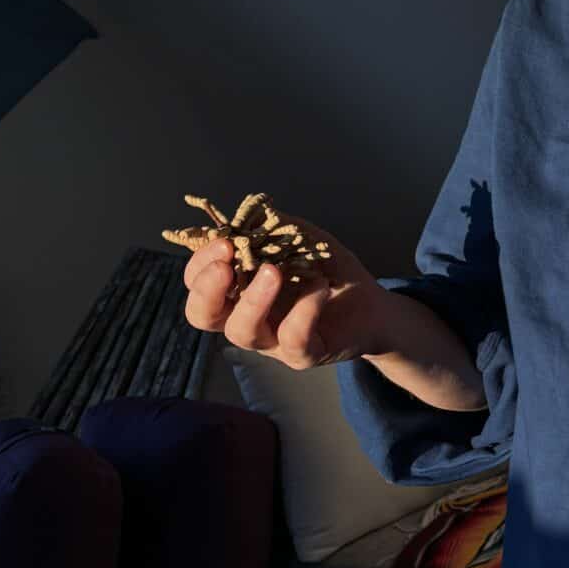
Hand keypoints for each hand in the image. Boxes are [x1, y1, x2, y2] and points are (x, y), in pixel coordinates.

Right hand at [181, 219, 393, 369]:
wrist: (370, 304)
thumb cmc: (326, 271)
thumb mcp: (299, 238)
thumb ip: (271, 226)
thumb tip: (248, 213)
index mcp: (236, 289)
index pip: (198, 282)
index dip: (200, 264)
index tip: (222, 242)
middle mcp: (246, 317)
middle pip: (202, 315)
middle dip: (207, 288)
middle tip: (226, 264)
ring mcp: (272, 341)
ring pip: (242, 332)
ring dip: (253, 299)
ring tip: (274, 272)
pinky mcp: (304, 354)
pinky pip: (293, 339)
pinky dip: (304, 310)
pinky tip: (319, 287)